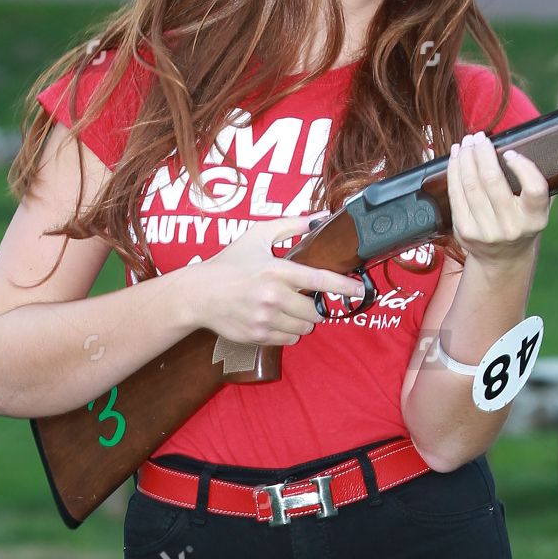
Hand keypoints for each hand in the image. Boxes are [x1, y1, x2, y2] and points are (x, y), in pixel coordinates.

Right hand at [187, 214, 367, 343]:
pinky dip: (288, 332)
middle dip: (314, 307)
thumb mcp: (256, 236)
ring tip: (287, 309)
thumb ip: (290, 226)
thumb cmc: (229, 263)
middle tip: (301, 299)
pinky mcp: (258, 335)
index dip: (343, 286)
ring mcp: (265, 318)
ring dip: (303, 321)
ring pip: (304, 328)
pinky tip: (275, 319)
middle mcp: (273, 296)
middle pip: (315, 311)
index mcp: (276, 270)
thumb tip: (319, 218)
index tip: (359, 290)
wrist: (198, 294)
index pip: (318, 280)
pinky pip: (288, 340)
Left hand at [447, 131, 550, 268]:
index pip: (534, 188)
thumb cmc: (520, 223)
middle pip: (493, 181)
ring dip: (466, 158)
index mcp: (535, 218)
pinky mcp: (465, 231)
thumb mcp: (536, 209)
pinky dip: (454, 171)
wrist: (503, 258)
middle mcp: (511, 227)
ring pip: (471, 185)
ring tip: (466, 143)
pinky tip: (456, 157)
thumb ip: (533, 183)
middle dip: (483, 153)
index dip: (522, 166)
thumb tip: (519, 145)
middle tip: (479, 137)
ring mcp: (486, 231)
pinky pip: (456, 194)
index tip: (510, 153)